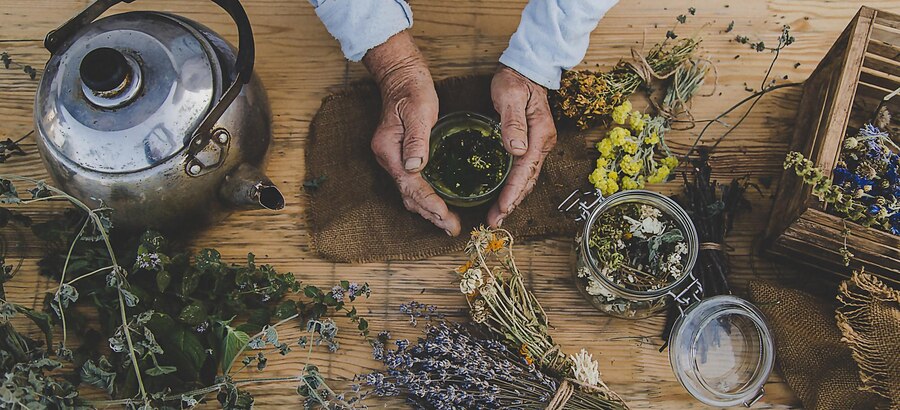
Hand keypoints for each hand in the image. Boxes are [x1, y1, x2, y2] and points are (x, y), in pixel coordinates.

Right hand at [363, 31, 461, 235]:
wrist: (400, 77)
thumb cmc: (411, 90)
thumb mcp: (418, 111)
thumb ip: (416, 139)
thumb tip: (415, 166)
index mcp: (389, 151)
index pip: (411, 186)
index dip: (430, 204)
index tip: (447, 218)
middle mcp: (389, 159)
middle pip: (409, 195)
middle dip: (431, 214)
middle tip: (453, 228)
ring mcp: (394, 159)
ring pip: (410, 193)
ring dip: (429, 210)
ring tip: (448, 224)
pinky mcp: (402, 157)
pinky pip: (413, 184)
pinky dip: (427, 198)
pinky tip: (440, 205)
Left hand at [487, 65, 557, 226]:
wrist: (527, 69)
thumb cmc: (516, 80)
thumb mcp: (511, 96)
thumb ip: (513, 123)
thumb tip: (516, 149)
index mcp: (540, 135)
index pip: (525, 169)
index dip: (513, 191)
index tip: (502, 208)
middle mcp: (543, 143)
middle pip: (528, 180)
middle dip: (512, 203)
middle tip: (494, 221)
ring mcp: (539, 145)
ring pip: (526, 179)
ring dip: (513, 198)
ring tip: (497, 215)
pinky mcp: (532, 144)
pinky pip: (523, 171)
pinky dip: (514, 187)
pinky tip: (503, 196)